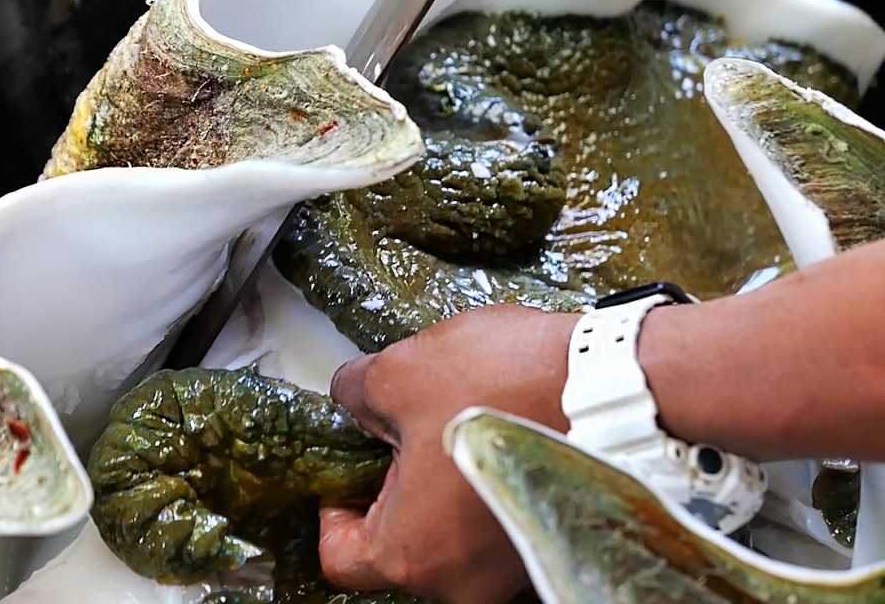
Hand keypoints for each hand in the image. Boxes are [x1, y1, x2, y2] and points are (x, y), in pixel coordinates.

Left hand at [318, 304, 577, 602]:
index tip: (347, 467)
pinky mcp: (552, 540)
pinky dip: (492, 483)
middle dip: (398, 484)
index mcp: (414, 554)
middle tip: (404, 427)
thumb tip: (352, 397)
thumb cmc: (518, 387)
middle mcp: (465, 580)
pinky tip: (499, 428)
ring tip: (461, 417)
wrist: (619, 384)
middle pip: (403, 544)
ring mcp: (514, 568)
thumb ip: (356, 393)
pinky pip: (501, 519)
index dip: (334, 504)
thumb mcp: (400, 372)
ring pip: (454, 534)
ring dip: (448, 481)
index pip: (341, 554)